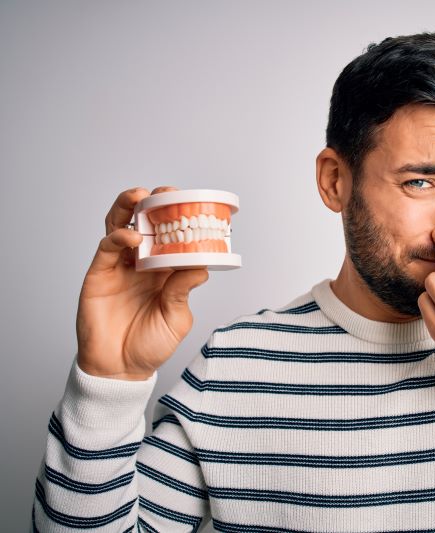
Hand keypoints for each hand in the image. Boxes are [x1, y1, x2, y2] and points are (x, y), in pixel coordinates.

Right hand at [76, 186, 208, 379]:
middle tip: (165, 194)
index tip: (192, 204)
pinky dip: (117, 237)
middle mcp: (140, 263)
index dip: (178, 218)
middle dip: (153, 205)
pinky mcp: (98, 275)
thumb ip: (183, 291)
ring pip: (120, 226)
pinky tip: (130, 236)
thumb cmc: (150, 345)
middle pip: (143, 224)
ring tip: (140, 197)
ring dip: (128, 208)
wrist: (121, 370)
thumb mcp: (176, 318)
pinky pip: (106, 249)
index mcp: (164, 271)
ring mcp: (118, 267)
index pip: (170, 236)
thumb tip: (201, 266)